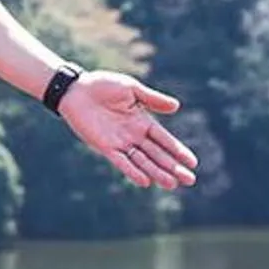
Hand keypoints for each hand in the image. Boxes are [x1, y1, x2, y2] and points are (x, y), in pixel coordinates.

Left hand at [58, 71, 199, 190]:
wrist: (76, 89)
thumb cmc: (103, 85)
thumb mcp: (131, 89)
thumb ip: (152, 99)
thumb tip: (177, 106)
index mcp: (142, 121)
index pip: (165, 139)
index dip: (178, 151)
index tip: (193, 163)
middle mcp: (134, 135)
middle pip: (157, 154)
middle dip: (173, 167)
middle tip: (190, 180)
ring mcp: (120, 142)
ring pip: (143, 161)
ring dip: (157, 172)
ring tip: (172, 184)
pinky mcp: (105, 147)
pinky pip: (121, 162)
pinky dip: (132, 171)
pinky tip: (145, 181)